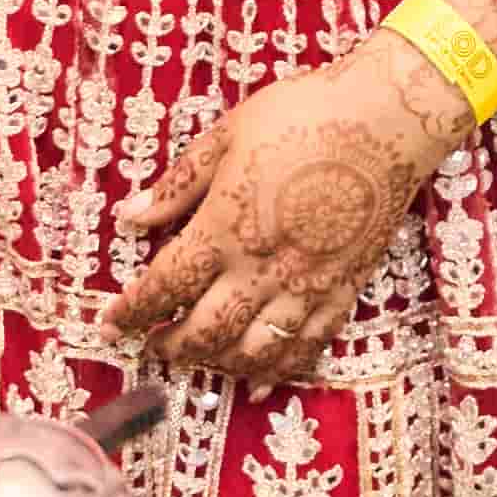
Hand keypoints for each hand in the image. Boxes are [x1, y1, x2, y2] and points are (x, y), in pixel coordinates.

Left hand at [106, 40, 467, 385]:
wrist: (387, 119)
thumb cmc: (303, 114)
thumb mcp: (227, 135)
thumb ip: (179, 183)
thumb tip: (129, 216)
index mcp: (224, 228)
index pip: (165, 286)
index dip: (131, 311)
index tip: (109, 324)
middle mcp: (261, 269)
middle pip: (204, 332)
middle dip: (169, 346)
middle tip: (151, 345)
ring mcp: (306, 286)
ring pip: (253, 352)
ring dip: (217, 364)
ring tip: (197, 359)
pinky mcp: (344, 290)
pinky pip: (307, 348)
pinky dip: (279, 372)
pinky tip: (261, 382)